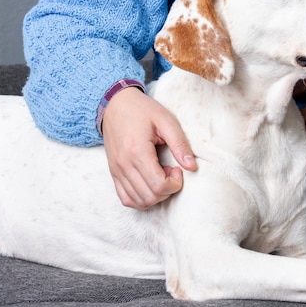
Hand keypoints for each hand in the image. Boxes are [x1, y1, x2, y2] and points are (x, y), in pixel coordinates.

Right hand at [101, 87, 196, 208]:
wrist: (115, 104)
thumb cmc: (142, 110)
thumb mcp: (166, 120)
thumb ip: (180, 144)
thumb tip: (192, 167)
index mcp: (137, 152)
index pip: (158, 185)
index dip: (174, 183)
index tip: (177, 168)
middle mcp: (123, 165)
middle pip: (149, 196)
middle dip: (167, 190)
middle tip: (171, 171)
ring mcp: (116, 171)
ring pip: (137, 201)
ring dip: (155, 195)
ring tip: (161, 175)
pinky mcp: (113, 173)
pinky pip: (125, 199)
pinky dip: (141, 198)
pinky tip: (150, 183)